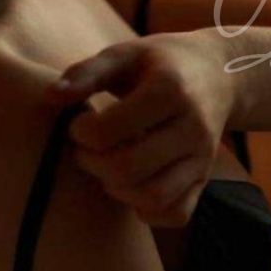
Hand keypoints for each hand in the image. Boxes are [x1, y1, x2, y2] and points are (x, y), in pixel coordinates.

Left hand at [43, 32, 232, 227]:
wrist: (221, 74)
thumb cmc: (160, 63)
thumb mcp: (124, 55)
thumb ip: (86, 73)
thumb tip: (50, 97)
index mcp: (169, 89)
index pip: (109, 131)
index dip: (81, 134)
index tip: (78, 125)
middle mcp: (192, 127)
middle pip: (128, 169)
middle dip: (93, 164)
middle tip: (85, 150)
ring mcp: (203, 158)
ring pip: (153, 198)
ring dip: (117, 190)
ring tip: (107, 169)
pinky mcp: (205, 180)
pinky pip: (175, 215)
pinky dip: (147, 211)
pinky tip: (134, 187)